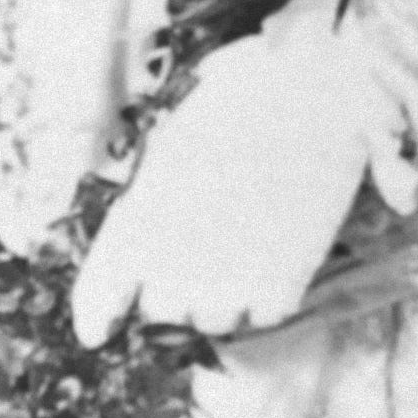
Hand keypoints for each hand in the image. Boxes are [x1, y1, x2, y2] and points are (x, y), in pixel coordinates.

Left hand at [70, 13, 417, 344]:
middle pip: (164, 306)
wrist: (319, 87)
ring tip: (252, 249)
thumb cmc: (249, 92)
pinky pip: (267, 313)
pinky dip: (273, 293)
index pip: (103, 287)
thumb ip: (154, 193)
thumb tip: (151, 231)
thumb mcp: (179, 136)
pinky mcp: (285, 280)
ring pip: (215, 318)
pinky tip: (284, 254)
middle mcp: (176, 258)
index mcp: (143, 216)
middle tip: (212, 246)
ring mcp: (231, 274)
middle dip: (180, 285)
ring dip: (227, 295)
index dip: (98, 312)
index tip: (97, 330)